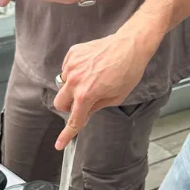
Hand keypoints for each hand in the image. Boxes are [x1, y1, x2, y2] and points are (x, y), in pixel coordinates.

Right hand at [53, 30, 150, 148]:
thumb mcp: (116, 97)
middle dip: (68, 106)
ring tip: (93, 78)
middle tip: (83, 102)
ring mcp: (71, 65)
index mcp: (86, 94)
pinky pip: (67, 69)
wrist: (130, 45)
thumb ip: (96, 107)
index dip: (66, 135)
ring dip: (73, 87)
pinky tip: (90, 67)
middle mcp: (74, 80)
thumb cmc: (127, 71)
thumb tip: (84, 113)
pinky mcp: (72, 54)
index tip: (59, 144)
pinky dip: (75, 72)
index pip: (74, 119)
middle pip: (59, 103)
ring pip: (63, 85)